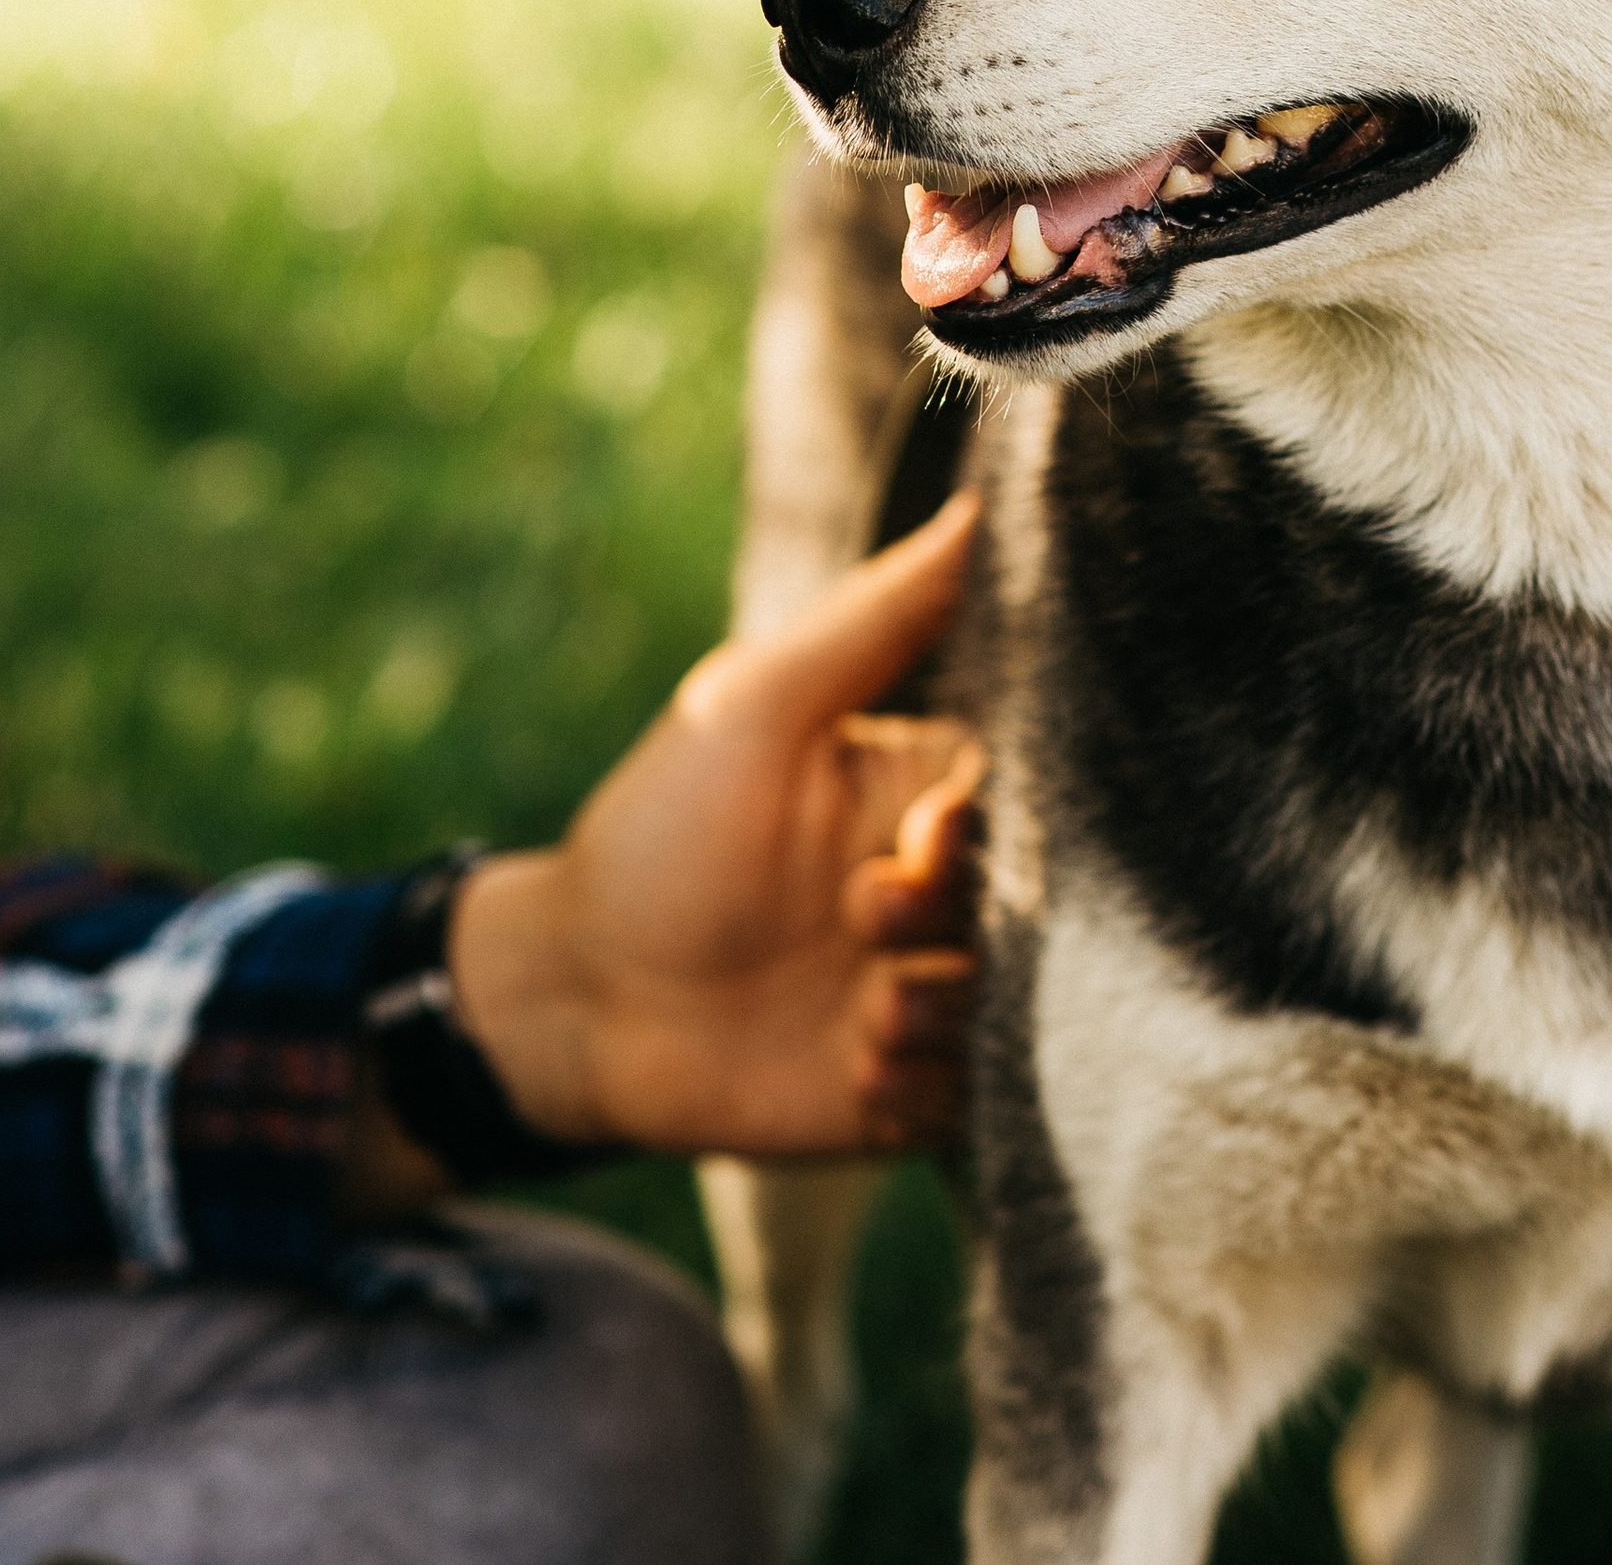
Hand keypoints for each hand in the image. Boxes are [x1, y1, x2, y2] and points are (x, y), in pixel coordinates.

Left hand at [446, 492, 982, 1161]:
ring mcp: (925, 990)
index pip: (1027, 797)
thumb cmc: (658, 830)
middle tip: (864, 933)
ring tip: (860, 1017)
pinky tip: (854, 1073)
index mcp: (921, 790)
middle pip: (1037, 912)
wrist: (574, 1000)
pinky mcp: (904, 1089)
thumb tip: (983, 504)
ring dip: (941, 1017)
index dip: (981, 828)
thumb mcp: (759, 705)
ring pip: (1015, 1014)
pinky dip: (926, 1091)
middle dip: (958, 928)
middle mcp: (938, 888)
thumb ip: (877, 615)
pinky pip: (975, 1107)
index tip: (917, 842)